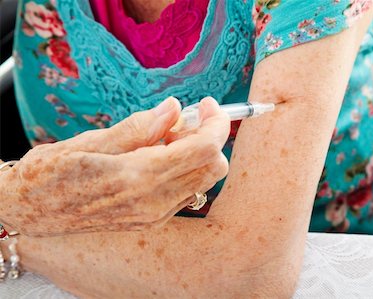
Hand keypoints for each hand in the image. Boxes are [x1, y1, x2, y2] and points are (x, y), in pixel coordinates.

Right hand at [0, 97, 229, 235]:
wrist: (29, 212)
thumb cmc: (51, 174)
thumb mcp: (92, 141)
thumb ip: (140, 127)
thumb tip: (175, 108)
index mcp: (139, 178)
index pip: (205, 149)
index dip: (215, 122)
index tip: (205, 104)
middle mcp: (154, 202)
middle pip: (214, 167)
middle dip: (209, 137)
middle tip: (182, 119)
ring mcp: (155, 215)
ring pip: (205, 180)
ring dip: (197, 153)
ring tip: (164, 137)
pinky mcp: (152, 219)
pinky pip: (187, 191)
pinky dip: (185, 169)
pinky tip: (159, 156)